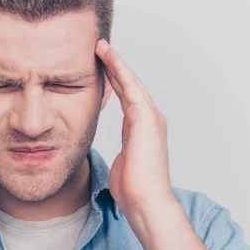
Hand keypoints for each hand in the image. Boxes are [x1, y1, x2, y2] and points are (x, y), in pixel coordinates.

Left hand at [95, 39, 173, 213]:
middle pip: (130, 84)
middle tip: (99, 47)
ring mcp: (150, 117)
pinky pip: (131, 88)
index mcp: (143, 128)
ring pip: (131, 81)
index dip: (114, 78)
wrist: (146, 202)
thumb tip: (120, 152)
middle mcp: (149, 119)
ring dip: (116, 62)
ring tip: (100, 46)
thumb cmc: (134, 189)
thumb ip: (124, 150)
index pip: (127, 96)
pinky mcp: (146, 120)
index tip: (100, 64)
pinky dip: (121, 71)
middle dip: (115, 65)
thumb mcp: (125, 162)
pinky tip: (110, 58)